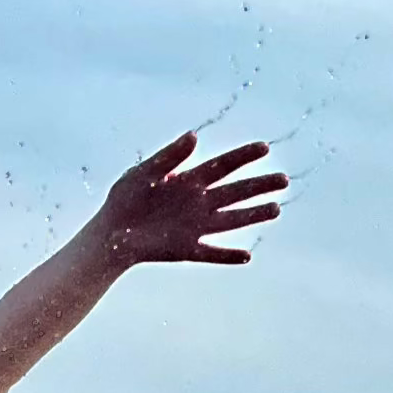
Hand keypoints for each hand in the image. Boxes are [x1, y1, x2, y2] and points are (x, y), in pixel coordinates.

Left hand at [96, 133, 286, 265]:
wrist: (109, 233)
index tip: (264, 148)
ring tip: (276, 210)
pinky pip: (211, 254)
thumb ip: (169, 156)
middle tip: (283, 180)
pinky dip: (227, 256)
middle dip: (259, 186)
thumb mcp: (143, 173)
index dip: (243, 156)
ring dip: (252, 215)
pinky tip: (246, 256)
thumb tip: (194, 136)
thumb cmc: (124, 199)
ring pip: (230, 220)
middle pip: (234, 192)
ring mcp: (194, 227)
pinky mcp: (186, 249)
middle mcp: (198, 203)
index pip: (221, 166)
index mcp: (188, 181)